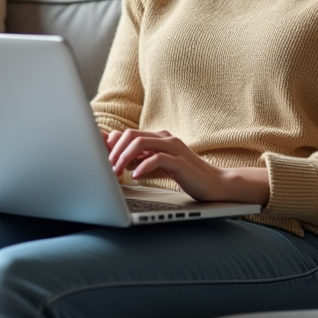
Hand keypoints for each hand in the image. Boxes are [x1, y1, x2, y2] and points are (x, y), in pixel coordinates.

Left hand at [105, 128, 231, 202]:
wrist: (215, 183)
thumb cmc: (186, 175)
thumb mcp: (159, 164)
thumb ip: (142, 158)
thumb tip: (116, 157)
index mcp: (159, 137)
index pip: (129, 133)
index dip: (113, 145)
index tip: (103, 160)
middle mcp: (166, 138)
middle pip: (131, 135)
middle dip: (115, 151)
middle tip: (107, 168)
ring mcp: (174, 148)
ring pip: (141, 143)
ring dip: (124, 157)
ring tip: (117, 171)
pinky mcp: (180, 161)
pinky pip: (157, 158)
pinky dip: (143, 166)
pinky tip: (136, 176)